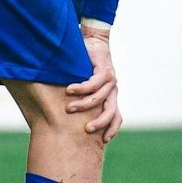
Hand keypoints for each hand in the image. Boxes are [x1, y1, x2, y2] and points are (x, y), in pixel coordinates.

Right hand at [64, 27, 120, 141]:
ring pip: (99, 98)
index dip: (112, 129)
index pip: (116, 116)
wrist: (94, 41)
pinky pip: (93, 83)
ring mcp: (111, 80)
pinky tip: (69, 90)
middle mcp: (113, 89)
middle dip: (100, 122)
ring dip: (83, 104)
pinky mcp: (105, 69)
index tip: (104, 141)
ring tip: (69, 108)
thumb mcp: (87, 85)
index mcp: (111, 96)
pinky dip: (80, 88)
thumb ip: (82, 98)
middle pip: (111, 111)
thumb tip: (65, 116)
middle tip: (86, 129)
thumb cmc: (86, 66)